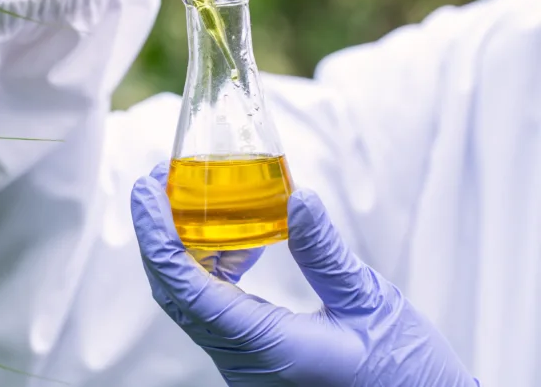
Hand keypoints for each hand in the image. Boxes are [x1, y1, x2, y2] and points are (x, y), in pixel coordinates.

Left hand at [131, 177, 478, 386]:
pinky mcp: (256, 360)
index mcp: (266, 348)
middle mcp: (243, 361)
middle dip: (160, 233)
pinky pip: (216, 311)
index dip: (156, 235)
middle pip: (176, 292)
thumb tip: (298, 198)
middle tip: (158, 182)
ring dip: (185, 248)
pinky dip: (214, 269)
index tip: (143, 190)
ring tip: (195, 200)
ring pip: (192, 301)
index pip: (186, 287)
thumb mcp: (371, 304)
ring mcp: (246, 364)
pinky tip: (239, 241)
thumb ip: (326, 253)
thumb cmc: (407, 375)